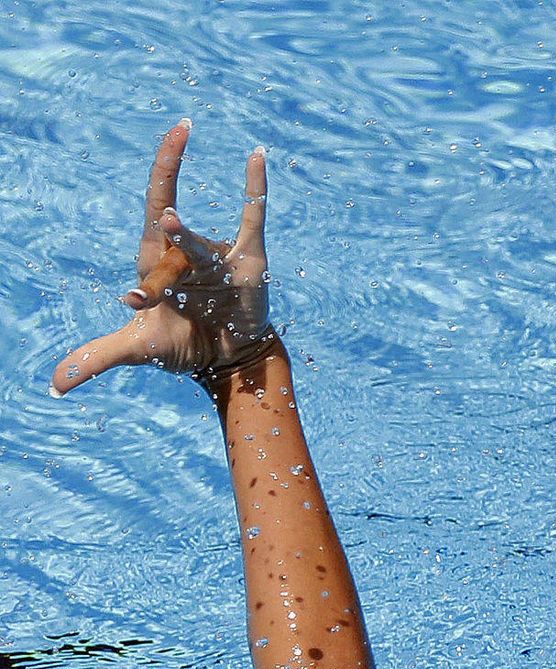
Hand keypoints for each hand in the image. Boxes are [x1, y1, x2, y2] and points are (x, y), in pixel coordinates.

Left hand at [51, 122, 270, 395]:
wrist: (227, 362)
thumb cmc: (183, 344)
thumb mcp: (137, 349)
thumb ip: (97, 358)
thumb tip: (55, 384)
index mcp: (158, 257)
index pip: (153, 206)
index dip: (157, 174)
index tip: (155, 183)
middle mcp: (186, 250)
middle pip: (167, 244)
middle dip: (157, 279)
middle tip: (144, 299)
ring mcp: (218, 255)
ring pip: (200, 246)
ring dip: (187, 241)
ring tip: (168, 226)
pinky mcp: (249, 265)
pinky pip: (254, 218)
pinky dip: (257, 188)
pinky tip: (257, 155)